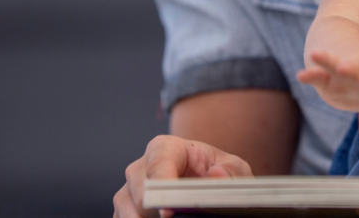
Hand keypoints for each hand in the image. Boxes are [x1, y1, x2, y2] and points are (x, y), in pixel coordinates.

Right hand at [113, 135, 251, 217]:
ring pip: (131, 213)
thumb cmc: (217, 170)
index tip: (169, 212)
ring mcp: (128, 191)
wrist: (205, 180)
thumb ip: (230, 172)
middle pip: (141, 196)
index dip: (162, 188)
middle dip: (158, 210)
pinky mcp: (125, 211)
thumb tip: (216, 175)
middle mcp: (140, 167)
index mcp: (164, 148)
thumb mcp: (233, 167)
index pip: (158, 166)